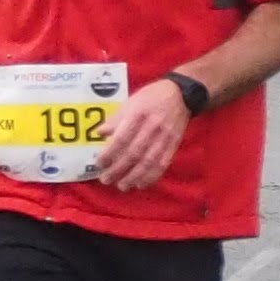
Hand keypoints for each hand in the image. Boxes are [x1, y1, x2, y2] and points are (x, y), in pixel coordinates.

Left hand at [92, 74, 192, 192]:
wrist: (180, 94)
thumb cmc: (150, 97)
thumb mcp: (130, 102)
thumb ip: (115, 120)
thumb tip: (99, 133)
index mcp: (138, 115)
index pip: (121, 138)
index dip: (109, 154)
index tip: (99, 164)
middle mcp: (152, 127)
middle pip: (134, 153)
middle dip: (118, 169)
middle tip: (105, 179)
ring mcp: (165, 137)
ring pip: (149, 162)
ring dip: (134, 177)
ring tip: (122, 186)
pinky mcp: (174, 145)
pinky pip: (163, 164)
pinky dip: (152, 176)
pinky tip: (141, 184)